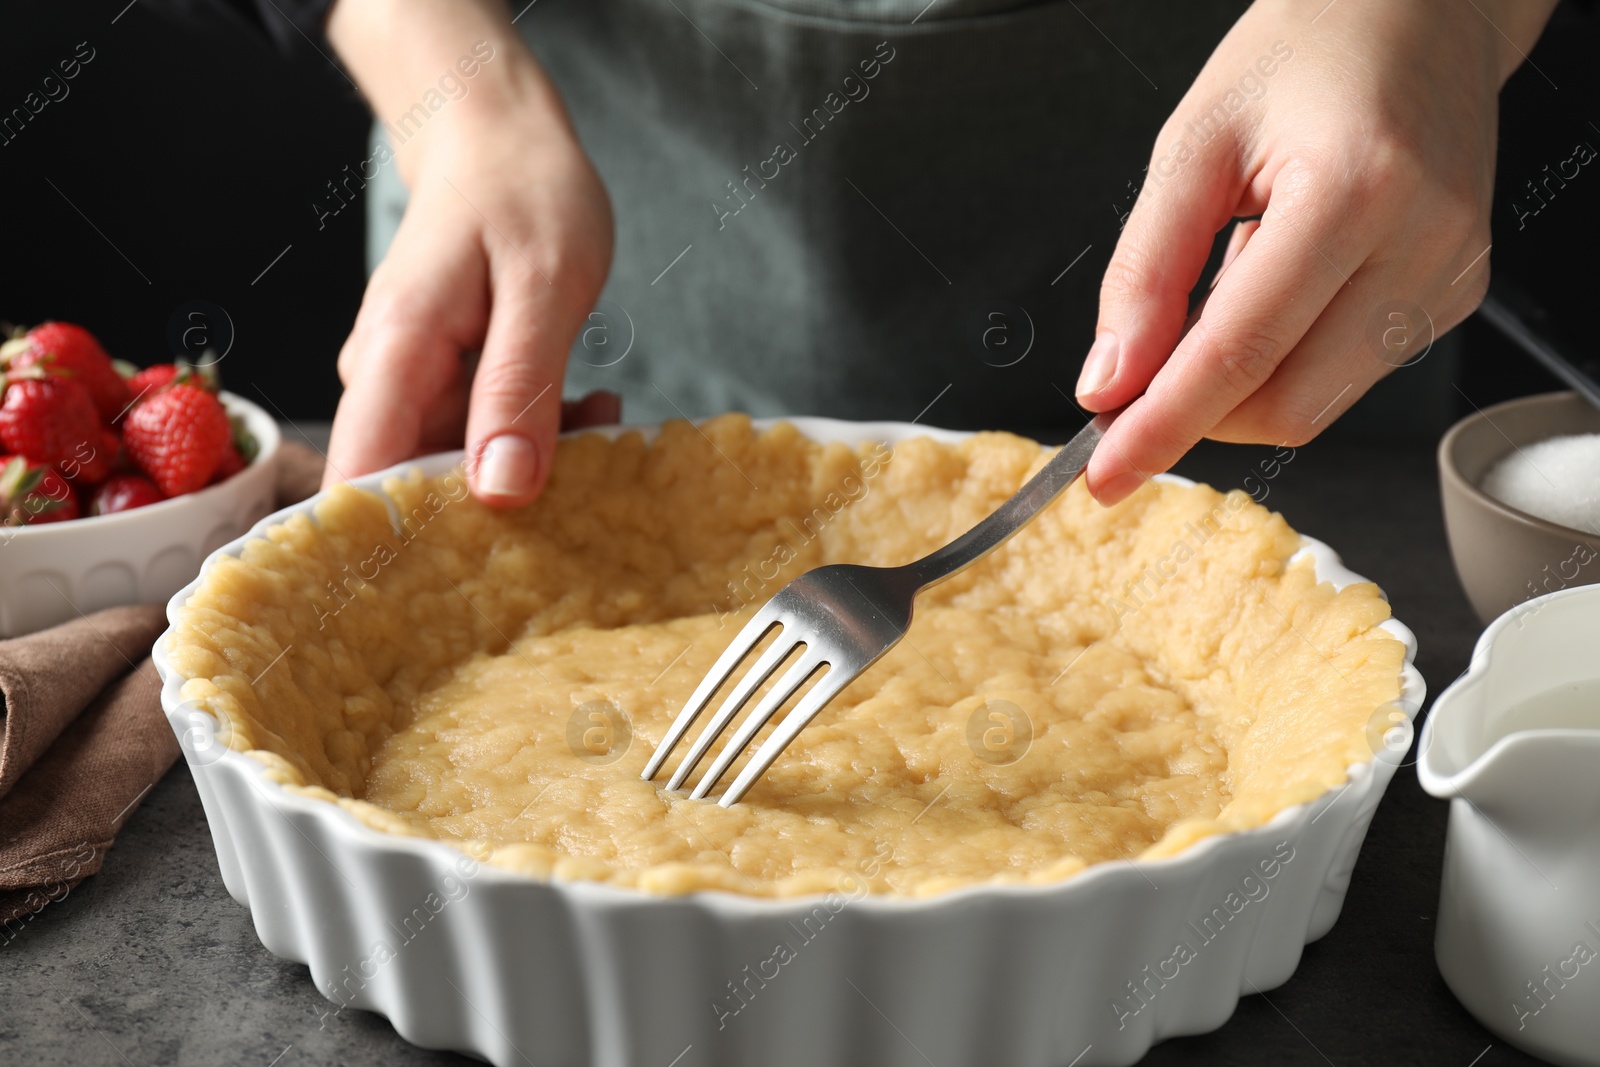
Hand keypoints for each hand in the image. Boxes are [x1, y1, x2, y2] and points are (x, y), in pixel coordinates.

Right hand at [324, 0, 614, 504]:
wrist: (499, 137)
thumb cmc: (522, 192)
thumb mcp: (545, 286)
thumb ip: (521, 388)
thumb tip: (500, 490)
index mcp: (392, 355)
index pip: (359, 482)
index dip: (395, 547)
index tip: (464, 590)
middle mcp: (384, 380)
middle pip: (416, 488)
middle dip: (502, 502)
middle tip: (589, 470)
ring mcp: (410, 386)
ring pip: (459, 468)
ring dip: (534, 463)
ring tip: (601, 420)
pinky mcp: (441, 386)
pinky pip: (481, 439)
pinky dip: (536, 435)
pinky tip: (586, 409)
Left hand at [1077, 0, 1556, 503]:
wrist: (1417, 15)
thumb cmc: (1307, 55)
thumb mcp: (1192, 146)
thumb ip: (1145, 272)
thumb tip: (1109, 381)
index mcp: (1352, 191)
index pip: (1239, 353)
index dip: (1162, 425)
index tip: (1104, 472)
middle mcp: (1420, 243)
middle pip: (1285, 405)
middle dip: (1195, 419)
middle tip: (1130, 399)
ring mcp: (1449, 276)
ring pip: (1317, 403)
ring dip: (1237, 389)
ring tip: (1214, 302)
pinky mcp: (1454, 296)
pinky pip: (1346, 373)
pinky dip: (1282, 363)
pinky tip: (1269, 297)